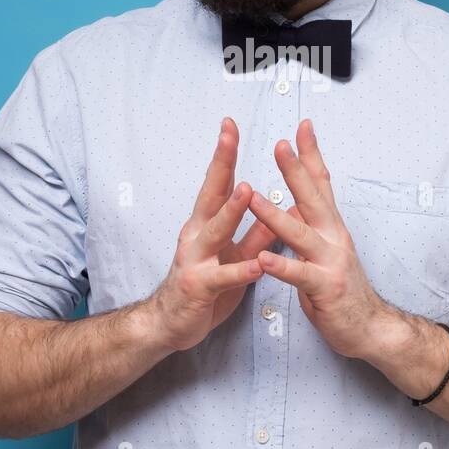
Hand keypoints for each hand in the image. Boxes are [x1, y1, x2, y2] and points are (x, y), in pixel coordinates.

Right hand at [147, 117, 278, 351]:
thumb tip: (279, 208)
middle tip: (229, 135)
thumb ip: (256, 233)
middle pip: (210, 192)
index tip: (230, 125)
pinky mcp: (199, 286)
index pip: (218, 182)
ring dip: (231, 209)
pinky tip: (258, 264)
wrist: (169, 324)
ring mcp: (195, 259)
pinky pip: (224, 277)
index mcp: (206, 223)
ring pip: (216, 231)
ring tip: (248, 190)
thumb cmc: (203, 286)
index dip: (225, 154)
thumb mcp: (234, 255)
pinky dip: (241, 270)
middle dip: (221, 162)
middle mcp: (196, 234)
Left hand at [245, 119, 389, 359]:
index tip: (302, 126)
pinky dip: (281, 266)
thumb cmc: (343, 289)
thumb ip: (315, 226)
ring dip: (275, 214)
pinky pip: (299, 275)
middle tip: (279, 144)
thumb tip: (300, 201)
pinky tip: (263, 259)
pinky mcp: (325, 288)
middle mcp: (333, 237)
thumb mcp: (328, 250)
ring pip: (300, 233)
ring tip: (253, 198)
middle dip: (295, 170)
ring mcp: (331, 262)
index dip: (311, 154)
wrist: (371, 328)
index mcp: (331, 227)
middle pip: (313, 197)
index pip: (321, 183)